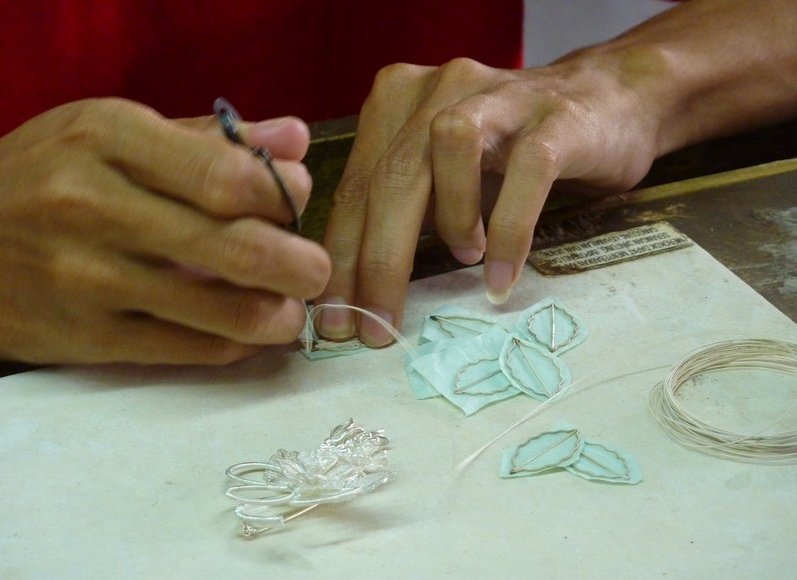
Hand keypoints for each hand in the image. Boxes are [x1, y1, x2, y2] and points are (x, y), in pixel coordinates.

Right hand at [0, 98, 329, 363]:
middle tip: (316, 271)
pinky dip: (235, 345)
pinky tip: (247, 333)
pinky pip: (189, 352)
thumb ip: (211, 138)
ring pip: (221, 313)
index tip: (299, 202)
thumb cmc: (52, 176)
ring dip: (279, 317)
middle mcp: (94, 207)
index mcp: (109, 139)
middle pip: (235, 247)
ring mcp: (88, 280)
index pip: (228, 176)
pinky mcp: (87, 340)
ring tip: (291, 311)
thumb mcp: (116, 134)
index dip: (285, 196)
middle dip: (302, 266)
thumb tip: (294, 141)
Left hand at [320, 53, 666, 345]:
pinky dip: (509, 232)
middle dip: (377, 260)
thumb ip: (401, 210)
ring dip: (449, 219)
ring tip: (463, 257)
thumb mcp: (441, 176)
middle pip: (392, 175)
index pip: (356, 187)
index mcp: (398, 102)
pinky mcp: (554, 117)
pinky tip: (501, 276)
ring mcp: (499, 95)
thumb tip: (359, 288)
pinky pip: (527, 172)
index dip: (341, 257)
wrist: (606, 101)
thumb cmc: (508, 152)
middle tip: (377, 325)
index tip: (335, 318)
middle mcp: (440, 88)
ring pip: (447, 151)